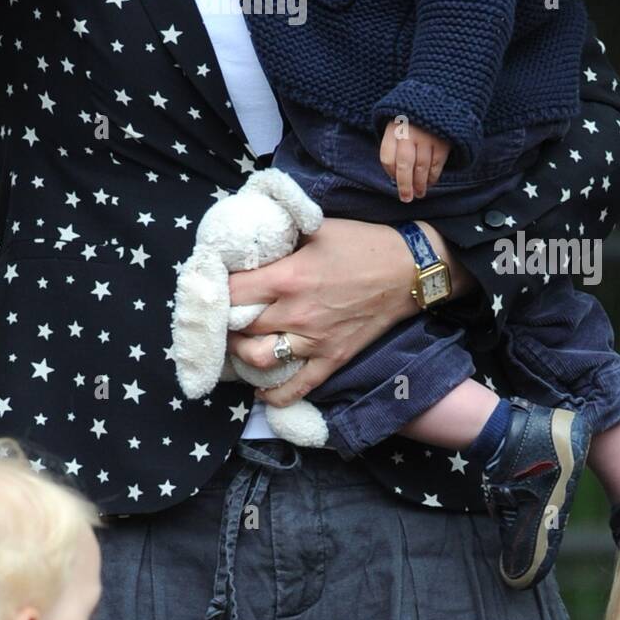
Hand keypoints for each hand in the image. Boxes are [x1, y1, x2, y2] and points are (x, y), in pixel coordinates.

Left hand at [224, 216, 477, 407]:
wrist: (408, 270)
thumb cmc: (361, 243)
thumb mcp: (317, 226)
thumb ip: (282, 234)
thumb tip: (252, 236)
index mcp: (288, 278)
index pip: (232, 292)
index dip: (215, 290)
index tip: (211, 286)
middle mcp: (295, 313)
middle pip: (238, 328)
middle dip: (223, 322)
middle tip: (219, 315)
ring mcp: (313, 341)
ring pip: (258, 360)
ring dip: (240, 354)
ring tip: (237, 343)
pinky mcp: (331, 359)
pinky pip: (296, 387)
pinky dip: (274, 393)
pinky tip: (260, 388)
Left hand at [379, 118, 450, 200]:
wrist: (438, 98)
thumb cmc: (412, 118)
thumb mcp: (397, 123)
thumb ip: (394, 144)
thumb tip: (394, 174)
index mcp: (393, 128)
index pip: (387, 157)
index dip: (390, 171)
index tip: (394, 179)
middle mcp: (409, 133)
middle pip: (404, 165)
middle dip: (405, 185)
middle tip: (406, 198)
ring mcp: (427, 137)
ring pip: (421, 167)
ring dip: (420, 184)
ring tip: (419, 194)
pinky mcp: (443, 142)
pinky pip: (436, 165)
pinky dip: (433, 177)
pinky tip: (430, 183)